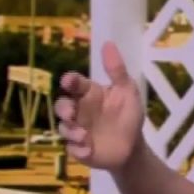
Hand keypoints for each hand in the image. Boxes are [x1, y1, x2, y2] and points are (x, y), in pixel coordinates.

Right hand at [55, 41, 144, 170]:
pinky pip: (71, 148)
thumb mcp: (127, 91)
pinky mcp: (78, 148)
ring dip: (71, 131)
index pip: (75, 84)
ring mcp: (76, 129)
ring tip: (84, 136)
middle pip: (61, 105)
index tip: (68, 81)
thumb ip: (117, 70)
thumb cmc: (128, 115)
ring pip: (63, 127)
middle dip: (63, 109)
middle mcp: (79, 110)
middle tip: (72, 114)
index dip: (70, 81)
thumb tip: (108, 43)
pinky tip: (88, 151)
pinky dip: (78, 150)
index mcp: (90, 94)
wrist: (133, 146)